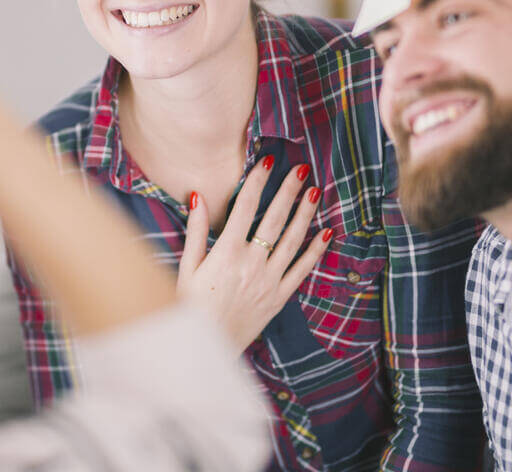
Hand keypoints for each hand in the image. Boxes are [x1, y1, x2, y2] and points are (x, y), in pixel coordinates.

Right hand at [177, 158, 333, 351]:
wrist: (203, 350)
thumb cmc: (189, 306)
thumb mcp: (186, 267)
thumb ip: (196, 231)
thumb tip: (197, 196)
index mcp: (226, 252)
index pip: (245, 207)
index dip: (257, 181)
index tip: (266, 160)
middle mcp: (252, 263)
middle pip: (274, 218)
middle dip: (289, 190)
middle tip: (302, 169)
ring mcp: (269, 280)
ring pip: (292, 240)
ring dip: (305, 214)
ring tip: (315, 191)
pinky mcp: (279, 297)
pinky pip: (302, 270)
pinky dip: (315, 250)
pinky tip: (326, 232)